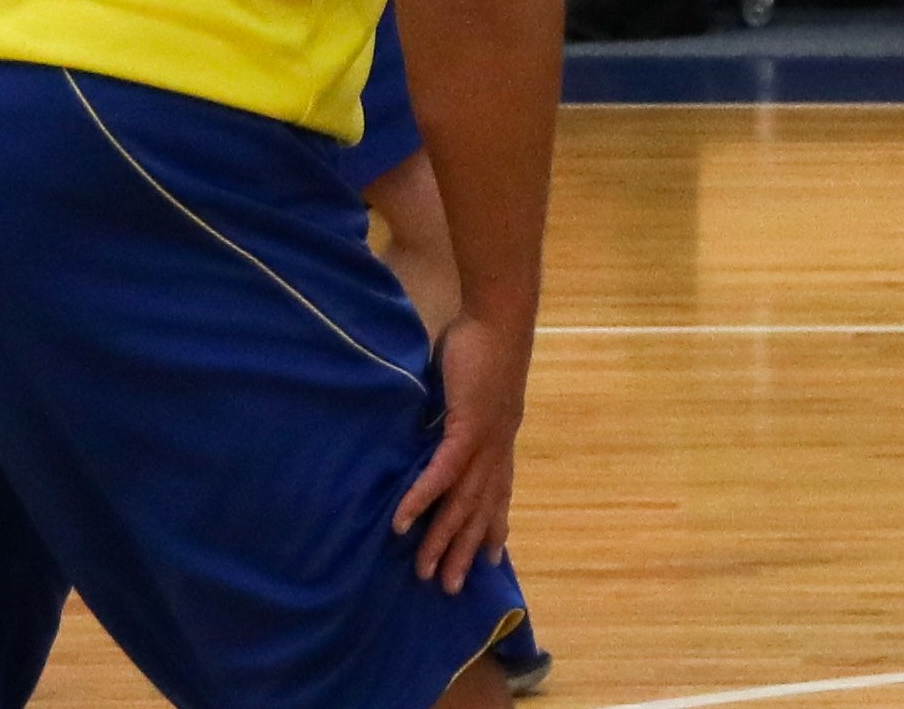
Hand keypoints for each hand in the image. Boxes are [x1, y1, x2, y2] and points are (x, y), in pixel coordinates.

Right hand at [389, 311, 527, 588]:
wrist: (499, 315)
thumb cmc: (480, 344)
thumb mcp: (463, 391)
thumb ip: (447, 415)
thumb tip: (423, 426)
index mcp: (498, 438)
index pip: (499, 491)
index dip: (495, 524)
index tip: (493, 557)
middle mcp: (497, 447)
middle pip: (481, 509)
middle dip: (467, 550)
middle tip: (452, 588)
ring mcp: (486, 440)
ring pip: (463, 502)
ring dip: (443, 539)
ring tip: (426, 573)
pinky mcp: (469, 427)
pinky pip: (443, 472)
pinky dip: (424, 498)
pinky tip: (404, 523)